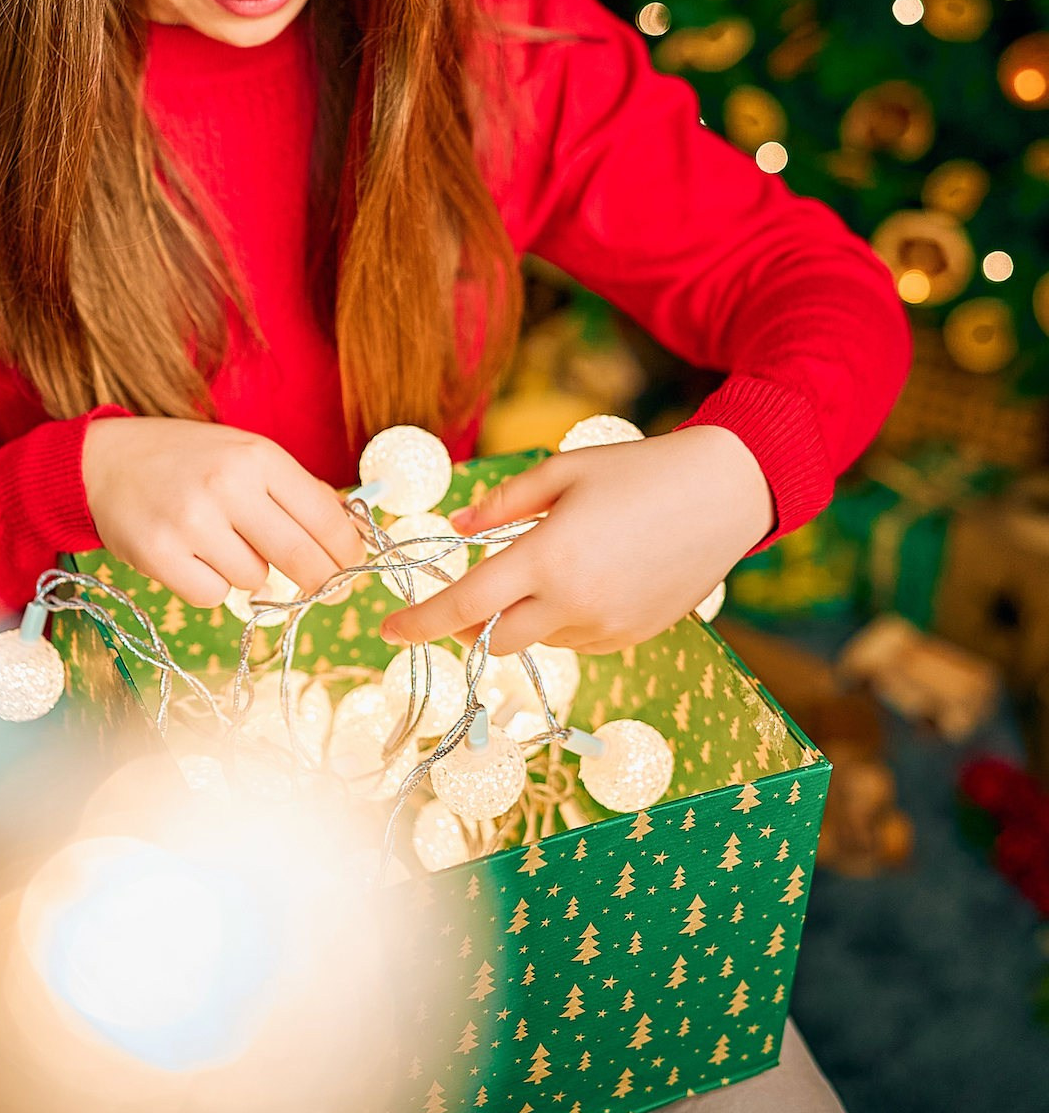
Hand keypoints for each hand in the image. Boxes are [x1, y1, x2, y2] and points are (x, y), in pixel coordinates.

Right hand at [81, 417, 366, 606]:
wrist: (106, 460)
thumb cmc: (189, 461)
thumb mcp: (246, 455)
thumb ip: (296, 491)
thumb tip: (350, 536)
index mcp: (258, 456)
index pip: (325, 517)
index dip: (348, 550)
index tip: (353, 565)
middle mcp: (228, 485)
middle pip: (301, 557)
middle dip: (320, 581)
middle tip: (323, 588)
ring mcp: (192, 521)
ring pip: (255, 579)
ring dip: (249, 573)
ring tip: (222, 544)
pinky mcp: (160, 554)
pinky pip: (213, 595)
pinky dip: (211, 585)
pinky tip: (195, 558)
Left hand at [378, 426, 773, 655]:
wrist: (724, 493)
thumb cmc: (638, 471)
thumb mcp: (561, 472)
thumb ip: (502, 504)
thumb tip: (456, 527)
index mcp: (547, 557)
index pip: (464, 605)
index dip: (419, 622)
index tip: (387, 630)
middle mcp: (574, 603)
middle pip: (494, 639)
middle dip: (471, 624)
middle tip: (472, 591)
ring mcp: (607, 626)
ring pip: (538, 640)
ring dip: (525, 615)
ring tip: (560, 560)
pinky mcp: (632, 637)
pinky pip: (578, 640)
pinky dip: (564, 619)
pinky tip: (592, 576)